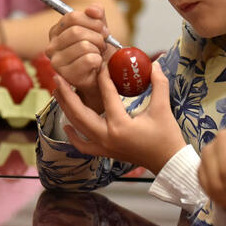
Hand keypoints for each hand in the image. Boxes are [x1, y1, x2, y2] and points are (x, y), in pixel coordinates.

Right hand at [45, 4, 115, 107]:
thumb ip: (96, 15)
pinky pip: (88, 59)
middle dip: (97, 36)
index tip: (102, 29)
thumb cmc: (98, 53)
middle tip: (103, 44)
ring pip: (84, 45)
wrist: (102, 78)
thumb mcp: (98, 29)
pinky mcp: (65, 75)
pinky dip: (98, 61)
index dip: (92, 21)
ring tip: (98, 55)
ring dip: (98, 50)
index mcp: (56, 32)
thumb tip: (92, 9)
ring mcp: (56, 62)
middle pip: (76, 31)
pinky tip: (96, 65)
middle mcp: (51, 47)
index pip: (72, 17)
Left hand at [53, 61, 184, 173]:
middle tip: (58, 77)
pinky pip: (83, 145)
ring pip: (78, 127)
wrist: (168, 162)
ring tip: (57, 92)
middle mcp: (107, 137)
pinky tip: (66, 125)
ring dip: (66, 109)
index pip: (107, 96)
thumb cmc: (166, 137)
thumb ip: (159, 84)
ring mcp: (104, 146)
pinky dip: (73, 136)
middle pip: (80, 113)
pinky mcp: (105, 152)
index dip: (103, 78)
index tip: (100, 64)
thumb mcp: (162, 109)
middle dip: (67, 94)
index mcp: (120, 125)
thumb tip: (156, 63)